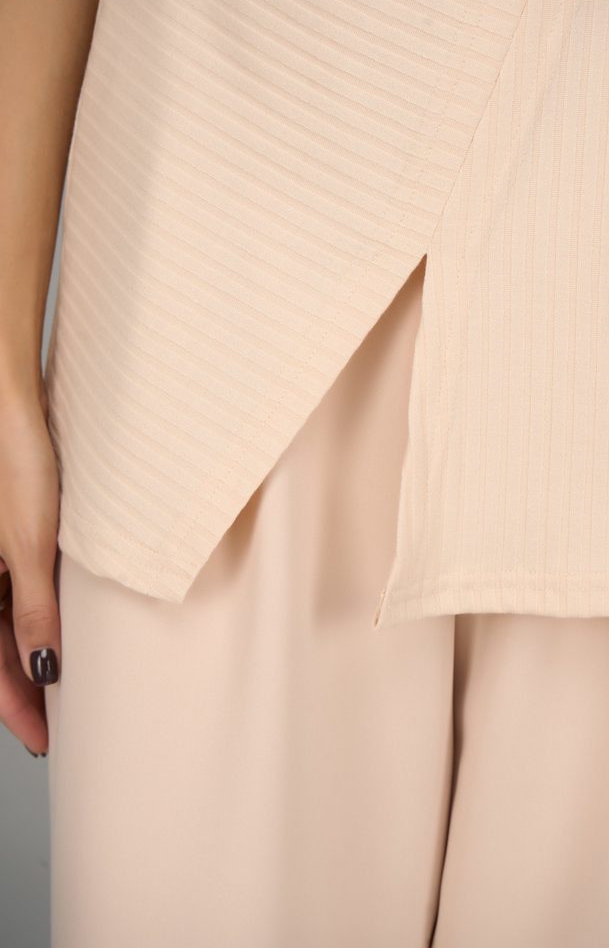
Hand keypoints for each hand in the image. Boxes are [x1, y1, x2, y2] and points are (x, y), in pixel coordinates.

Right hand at [0, 378, 60, 755]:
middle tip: (57, 725)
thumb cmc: (15, 466)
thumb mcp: (28, 546)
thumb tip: (42, 670)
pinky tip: (58, 633)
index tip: (44, 742)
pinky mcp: (7, 539)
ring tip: (63, 688)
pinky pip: (13, 592)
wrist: (8, 405)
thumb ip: (33, 609)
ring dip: (30, 654)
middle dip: (24, 688)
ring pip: (4, 623)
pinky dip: (34, 618)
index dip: (16, 708)